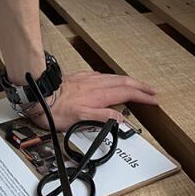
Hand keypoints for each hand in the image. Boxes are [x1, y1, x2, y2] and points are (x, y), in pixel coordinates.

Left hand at [23, 70, 158, 132]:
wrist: (39, 94)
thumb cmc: (56, 110)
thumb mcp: (80, 119)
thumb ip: (102, 118)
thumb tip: (120, 118)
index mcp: (98, 94)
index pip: (127, 93)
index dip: (142, 96)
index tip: (154, 99)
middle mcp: (95, 84)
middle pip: (124, 82)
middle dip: (140, 86)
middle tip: (152, 91)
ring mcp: (88, 79)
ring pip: (114, 77)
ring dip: (129, 81)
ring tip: (137, 85)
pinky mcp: (80, 77)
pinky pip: (102, 75)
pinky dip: (113, 79)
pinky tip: (110, 81)